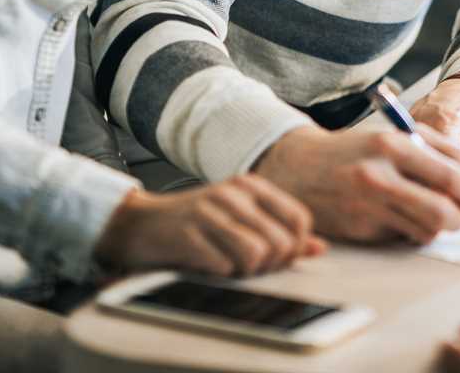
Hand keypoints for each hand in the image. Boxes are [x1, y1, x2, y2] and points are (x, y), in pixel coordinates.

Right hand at [93, 175, 322, 276]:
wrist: (139, 223)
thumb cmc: (196, 223)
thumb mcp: (241, 218)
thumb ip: (279, 230)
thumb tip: (319, 248)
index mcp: (252, 186)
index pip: (299, 219)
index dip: (295, 247)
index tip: (276, 257)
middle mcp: (234, 193)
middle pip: (281, 243)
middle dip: (270, 265)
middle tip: (249, 266)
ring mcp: (210, 211)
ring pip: (256, 254)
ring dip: (245, 271)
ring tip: (229, 265)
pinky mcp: (188, 233)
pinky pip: (224, 267)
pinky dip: (220, 274)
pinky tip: (208, 265)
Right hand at [254, 125, 459, 244]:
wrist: (295, 167)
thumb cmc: (352, 151)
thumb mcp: (389, 137)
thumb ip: (429, 151)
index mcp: (393, 143)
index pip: (452, 170)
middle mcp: (380, 172)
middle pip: (446, 205)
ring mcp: (368, 203)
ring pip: (429, 227)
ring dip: (444, 227)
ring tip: (441, 217)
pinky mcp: (359, 227)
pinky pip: (404, 236)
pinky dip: (415, 232)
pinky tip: (406, 220)